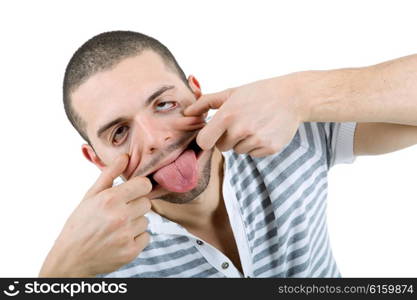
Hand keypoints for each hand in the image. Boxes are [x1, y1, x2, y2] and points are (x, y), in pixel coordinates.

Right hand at [39, 154, 151, 276]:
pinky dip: (136, 238)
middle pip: (146, 203)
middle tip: (119, 213)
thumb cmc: (80, 224)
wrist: (71, 258)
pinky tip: (120, 239)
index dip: (139, 188)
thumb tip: (126, 156)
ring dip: (135, 223)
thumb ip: (110, 174)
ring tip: (116, 228)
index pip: (144, 185)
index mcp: (110, 199)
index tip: (133, 192)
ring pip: (146, 221)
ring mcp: (126, 235)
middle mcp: (120, 216)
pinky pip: (146, 237)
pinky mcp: (131, 251)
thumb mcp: (90, 196)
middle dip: (135, 206)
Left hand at [184, 76, 305, 156]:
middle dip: (226, 138)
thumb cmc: (258, 93)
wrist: (291, 97)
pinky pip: (253, 154)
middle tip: (240, 123)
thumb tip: (186, 113)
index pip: (204, 142)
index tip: (212, 134)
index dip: (206, 139)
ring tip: (254, 124)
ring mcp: (256, 140)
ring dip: (242, 141)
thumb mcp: (231, 93)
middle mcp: (241, 130)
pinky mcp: (269, 148)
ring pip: (238, 151)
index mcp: (227, 116)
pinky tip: (264, 130)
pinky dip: (256, 145)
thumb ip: (205, 103)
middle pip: (221, 147)